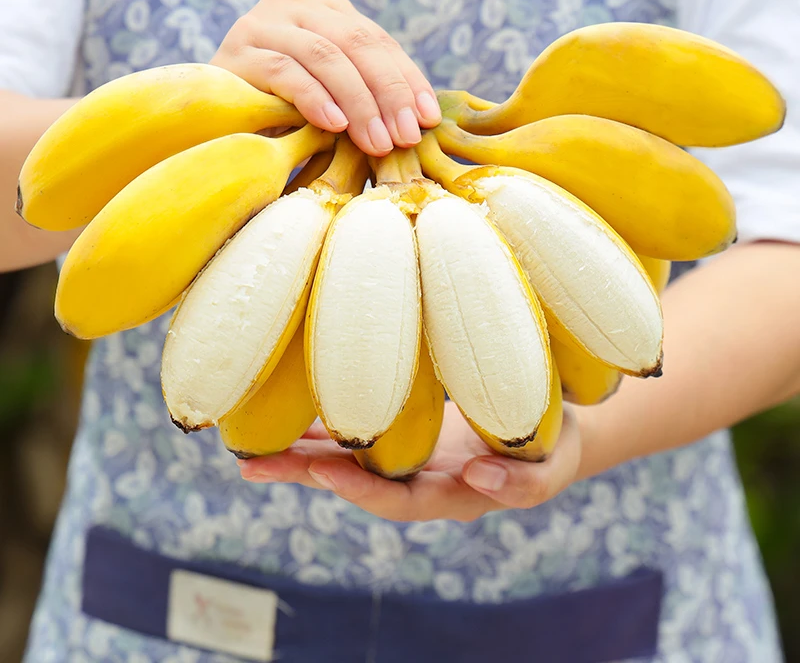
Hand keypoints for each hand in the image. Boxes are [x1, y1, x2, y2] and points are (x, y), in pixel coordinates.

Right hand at [210, 0, 441, 155]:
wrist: (214, 117)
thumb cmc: (283, 111)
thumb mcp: (332, 94)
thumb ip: (366, 91)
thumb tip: (422, 119)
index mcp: (325, 8)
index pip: (378, 40)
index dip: (407, 80)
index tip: (428, 119)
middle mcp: (294, 4)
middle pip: (356, 43)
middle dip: (388, 93)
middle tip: (405, 136)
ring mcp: (262, 24)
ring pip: (325, 56)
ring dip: (358, 103)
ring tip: (377, 141)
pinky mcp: (236, 53)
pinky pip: (285, 72)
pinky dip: (315, 98)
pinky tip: (334, 125)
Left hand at [238, 402, 582, 521]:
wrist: (545, 425)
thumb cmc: (554, 443)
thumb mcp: (553, 464)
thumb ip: (522, 481)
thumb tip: (476, 475)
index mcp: (455, 494)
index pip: (401, 500)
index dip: (361, 489)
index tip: (321, 469)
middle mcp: (421, 481)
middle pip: (357, 484)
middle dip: (305, 474)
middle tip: (252, 463)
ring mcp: (409, 456)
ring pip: (347, 459)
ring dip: (298, 453)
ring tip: (247, 445)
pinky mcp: (402, 429)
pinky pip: (355, 431)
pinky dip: (320, 425)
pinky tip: (286, 413)